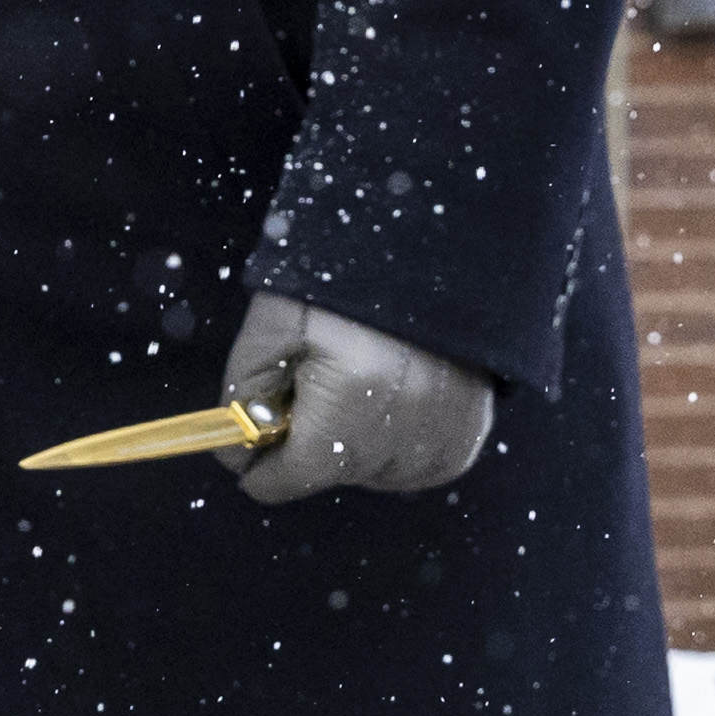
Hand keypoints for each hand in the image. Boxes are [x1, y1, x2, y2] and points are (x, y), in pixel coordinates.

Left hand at [222, 290, 496, 501]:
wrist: (418, 238)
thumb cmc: (334, 276)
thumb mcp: (271, 326)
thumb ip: (245, 395)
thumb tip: (239, 451)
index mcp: (348, 398)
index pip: (292, 476)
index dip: (258, 467)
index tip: (247, 453)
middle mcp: (402, 423)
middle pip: (334, 474)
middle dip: (306, 448)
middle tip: (302, 395)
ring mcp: (446, 425)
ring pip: (381, 476)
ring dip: (355, 454)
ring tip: (347, 398)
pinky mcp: (474, 421)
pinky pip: (430, 466)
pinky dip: (403, 452)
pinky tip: (387, 411)